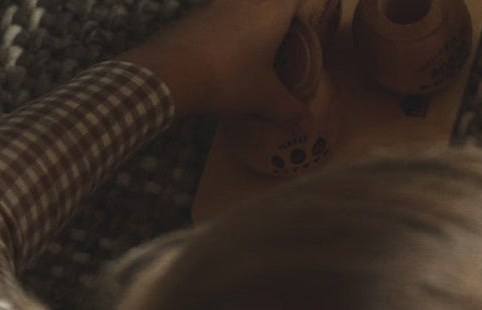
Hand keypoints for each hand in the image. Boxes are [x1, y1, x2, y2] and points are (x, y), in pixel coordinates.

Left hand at [123, 0, 310, 123]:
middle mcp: (244, 1)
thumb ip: (290, 111)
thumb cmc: (229, 79)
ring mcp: (215, 5)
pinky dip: (229, 32)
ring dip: (252, 23)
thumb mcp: (265, 100)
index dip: (304, 8)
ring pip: (242, 6)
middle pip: (269, 1)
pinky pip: (221, 17)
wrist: (172, 72)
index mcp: (269, 12)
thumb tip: (309, 126)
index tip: (308, 24)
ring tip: (259, 51)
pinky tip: (229, 57)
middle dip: (280, 17)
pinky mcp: (194, 16)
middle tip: (288, 40)